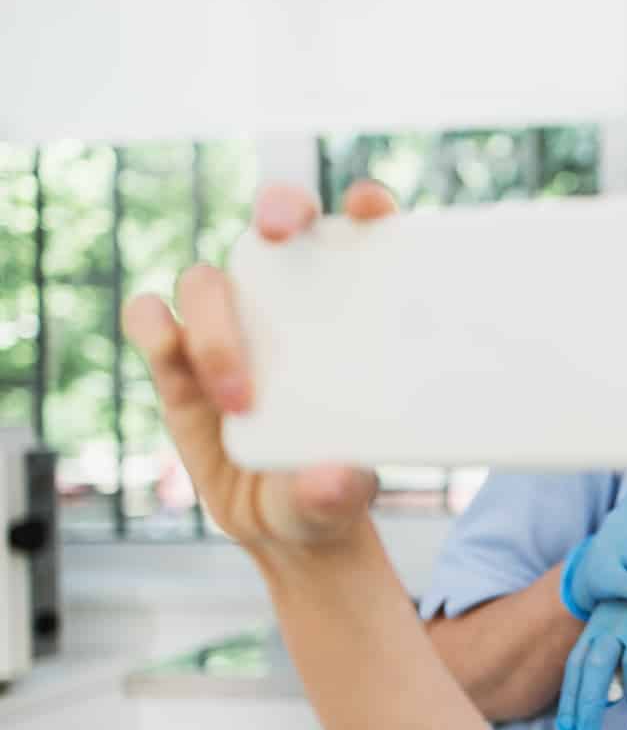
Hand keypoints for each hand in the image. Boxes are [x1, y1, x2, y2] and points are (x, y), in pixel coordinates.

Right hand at [122, 181, 396, 560]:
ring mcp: (230, 328)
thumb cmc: (334, 487)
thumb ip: (342, 489)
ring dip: (216, 326)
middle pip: (278, 225)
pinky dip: (153, 326)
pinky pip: (150, 319)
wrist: (287, 522)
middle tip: (278, 230)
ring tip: (239, 400)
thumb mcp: (347, 496)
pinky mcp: (179, 361)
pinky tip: (169, 349)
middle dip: (279, 207)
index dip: (369, 209)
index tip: (372, 209)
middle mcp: (289, 306)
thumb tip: (335, 479)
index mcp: (352, 315)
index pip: (366, 240)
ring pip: (207, 282)